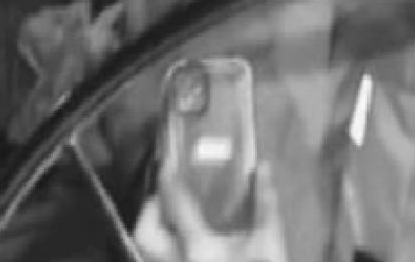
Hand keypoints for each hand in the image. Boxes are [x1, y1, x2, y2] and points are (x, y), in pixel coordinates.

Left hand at [134, 162, 286, 261]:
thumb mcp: (270, 243)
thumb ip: (265, 206)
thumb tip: (261, 168)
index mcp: (199, 247)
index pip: (175, 205)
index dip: (169, 180)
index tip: (168, 163)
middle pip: (145, 232)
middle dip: (150, 210)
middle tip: (164, 196)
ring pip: (145, 250)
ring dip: (152, 231)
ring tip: (168, 218)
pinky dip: (161, 250)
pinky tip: (178, 245)